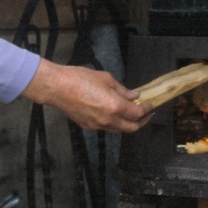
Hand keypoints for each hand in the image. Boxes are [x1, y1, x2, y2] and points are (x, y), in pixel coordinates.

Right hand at [21, 58, 153, 132]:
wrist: (56, 87)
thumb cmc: (80, 78)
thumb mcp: (105, 79)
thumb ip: (122, 89)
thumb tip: (133, 95)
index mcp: (115, 106)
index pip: (137, 113)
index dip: (146, 109)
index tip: (150, 104)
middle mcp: (108, 119)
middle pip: (131, 128)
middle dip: (142, 122)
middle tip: (146, 114)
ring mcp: (98, 125)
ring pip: (119, 130)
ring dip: (128, 124)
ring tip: (131, 114)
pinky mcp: (88, 126)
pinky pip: (106, 127)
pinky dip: (114, 123)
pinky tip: (113, 113)